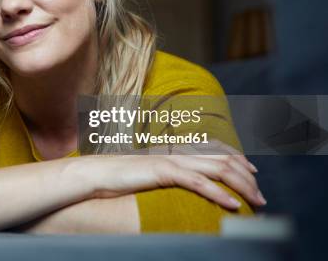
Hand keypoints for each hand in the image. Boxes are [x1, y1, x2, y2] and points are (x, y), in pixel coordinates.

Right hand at [82, 140, 264, 209]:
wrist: (95, 173)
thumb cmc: (118, 178)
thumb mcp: (147, 176)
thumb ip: (165, 176)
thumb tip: (176, 183)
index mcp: (174, 153)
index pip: (213, 151)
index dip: (236, 158)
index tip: (252, 172)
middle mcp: (177, 154)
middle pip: (222, 160)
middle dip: (246, 177)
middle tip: (260, 195)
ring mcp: (171, 161)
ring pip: (216, 169)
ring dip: (241, 185)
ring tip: (256, 200)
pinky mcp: (162, 172)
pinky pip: (197, 182)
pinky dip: (218, 193)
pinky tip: (232, 204)